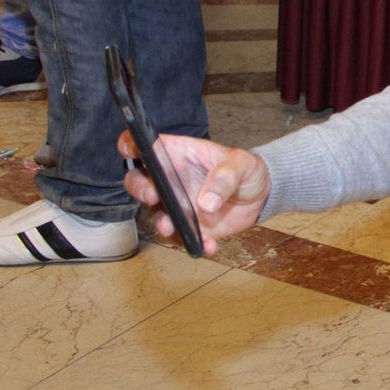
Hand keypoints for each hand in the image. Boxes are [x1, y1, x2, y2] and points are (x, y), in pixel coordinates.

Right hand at [118, 131, 270, 256]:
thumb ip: (225, 177)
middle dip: (140, 189)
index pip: (147, 145)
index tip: (130, 150)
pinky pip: (180, 238)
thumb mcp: (241, 164)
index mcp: (178, 154)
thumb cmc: (245, 170)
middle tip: (153, 196)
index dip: (132, 144)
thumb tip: (205, 202)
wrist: (260, 196)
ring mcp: (175, 205)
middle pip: (139, 182)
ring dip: (161, 223)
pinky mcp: (187, 227)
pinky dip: (191, 244)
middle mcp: (170, 180)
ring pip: (155, 215)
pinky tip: (207, 245)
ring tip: (172, 228)